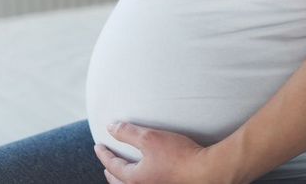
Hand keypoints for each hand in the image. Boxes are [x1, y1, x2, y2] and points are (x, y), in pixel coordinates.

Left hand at [94, 121, 232, 183]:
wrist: (208, 171)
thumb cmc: (179, 155)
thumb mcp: (150, 137)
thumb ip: (128, 132)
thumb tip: (110, 127)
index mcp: (135, 179)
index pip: (113, 166)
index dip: (104, 154)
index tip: (97, 146)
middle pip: (119, 183)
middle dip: (111, 173)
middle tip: (106, 164)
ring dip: (123, 181)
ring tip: (122, 174)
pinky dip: (137, 182)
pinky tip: (146, 176)